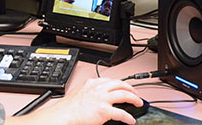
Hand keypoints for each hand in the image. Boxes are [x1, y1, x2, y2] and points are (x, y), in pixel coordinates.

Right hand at [5, 78, 142, 124]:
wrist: (63, 116)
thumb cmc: (67, 109)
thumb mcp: (79, 94)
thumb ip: (89, 93)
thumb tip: (94, 99)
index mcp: (91, 83)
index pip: (110, 80)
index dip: (120, 83)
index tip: (123, 86)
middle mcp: (98, 89)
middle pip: (120, 84)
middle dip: (130, 88)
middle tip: (135, 93)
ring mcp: (102, 99)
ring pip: (124, 95)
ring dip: (134, 99)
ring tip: (138, 103)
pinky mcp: (104, 111)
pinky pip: (121, 114)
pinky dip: (128, 117)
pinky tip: (131, 120)